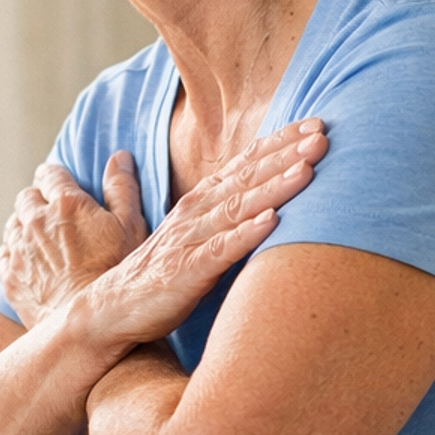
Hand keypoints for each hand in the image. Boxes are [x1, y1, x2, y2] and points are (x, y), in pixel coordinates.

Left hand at [0, 150, 147, 328]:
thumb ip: (123, 188)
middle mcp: (35, 222)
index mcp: (66, 204)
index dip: (57, 179)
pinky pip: (4, 254)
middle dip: (40, 202)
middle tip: (59, 220)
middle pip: (27, 197)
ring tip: (47, 244)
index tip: (65, 189)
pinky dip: (16, 254)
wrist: (92, 327)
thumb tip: (118, 157)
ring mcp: (19, 250)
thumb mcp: (132, 227)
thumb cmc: (118, 277)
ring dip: (27, 228)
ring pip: (13, 224)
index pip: (50, 173)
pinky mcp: (10, 277)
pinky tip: (34, 264)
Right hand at [72, 119, 328, 356]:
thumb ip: (228, 213)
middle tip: (323, 135)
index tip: (315, 124)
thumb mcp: (199, 236)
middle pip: (247, 177)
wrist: (111, 310)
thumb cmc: (162, 273)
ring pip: (238, 207)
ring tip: (307, 168)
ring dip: (274, 186)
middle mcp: (197, 213)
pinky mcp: (185, 272)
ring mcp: (190, 240)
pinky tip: (272, 220)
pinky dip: (246, 234)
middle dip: (286, 154)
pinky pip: (220, 250)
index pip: (245, 163)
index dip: (279, 142)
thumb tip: (271, 200)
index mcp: (202, 201)